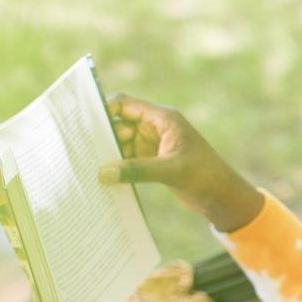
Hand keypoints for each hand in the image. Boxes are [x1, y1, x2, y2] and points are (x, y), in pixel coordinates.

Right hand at [99, 94, 264, 231]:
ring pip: (121, 143)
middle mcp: (155, 128)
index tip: (83, 123)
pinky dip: (116, 167)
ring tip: (86, 166)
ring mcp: (152, 145)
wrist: (222, 197)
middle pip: (118, 124)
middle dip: (101, 135)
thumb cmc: (205, 176)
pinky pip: (127, 160)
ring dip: (107, 153)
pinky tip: (102, 178)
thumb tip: (103, 172)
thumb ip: (137, 170)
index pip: (125, 105)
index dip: (104, 110)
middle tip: (78, 150)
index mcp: (162, 118)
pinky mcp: (152, 162)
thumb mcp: (171, 171)